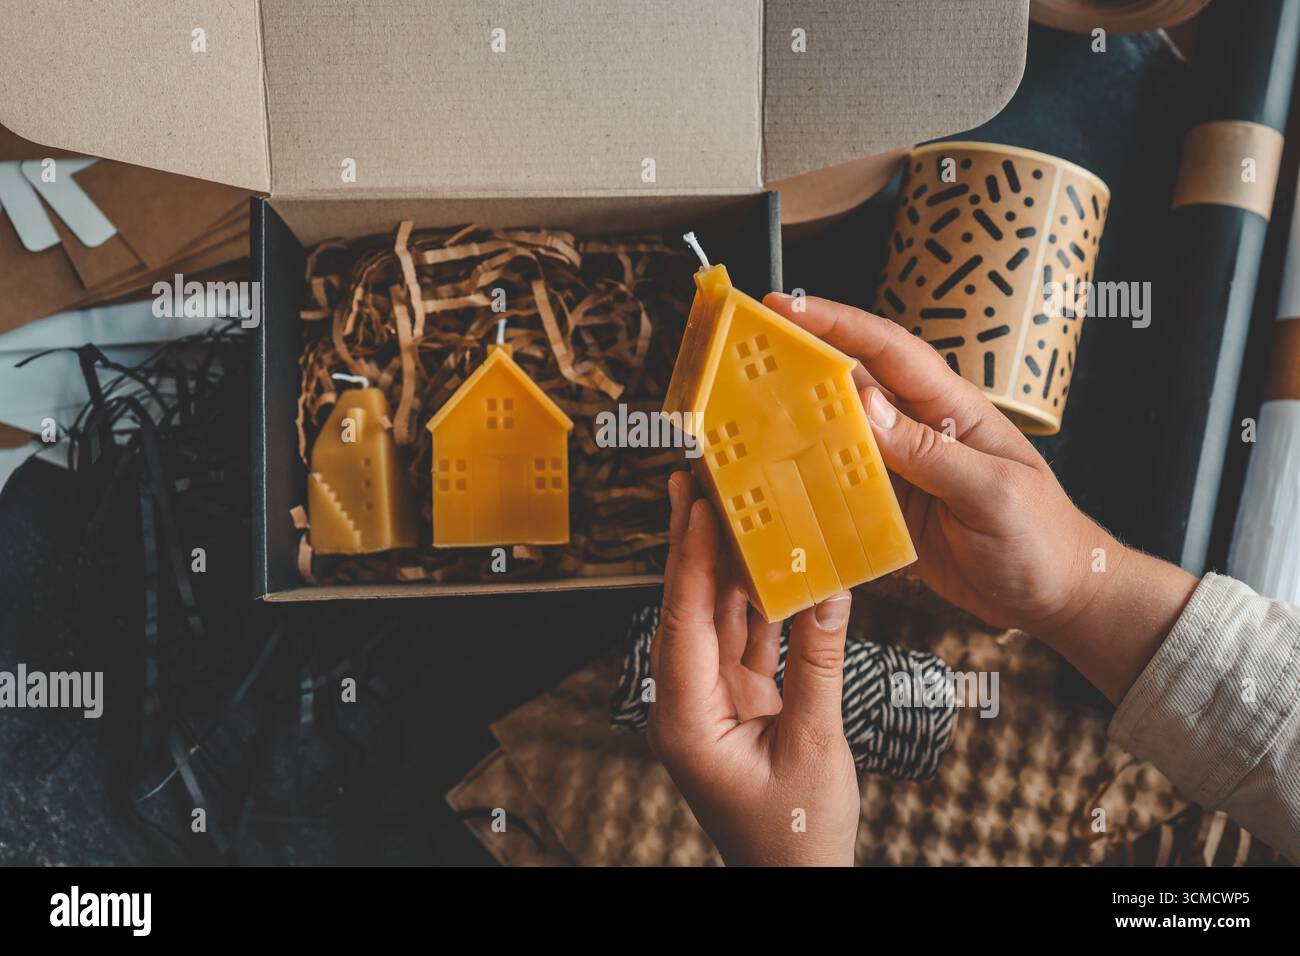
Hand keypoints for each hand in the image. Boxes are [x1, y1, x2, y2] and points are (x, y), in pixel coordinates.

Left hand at [647, 471, 859, 865]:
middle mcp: (687, 702)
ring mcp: (712, 699)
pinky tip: (765, 557)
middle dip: (688, 543)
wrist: (797, 879)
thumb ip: (819, 664)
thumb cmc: (798, 833)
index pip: (684, 624)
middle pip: (687, 608)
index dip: (691, 562)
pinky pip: (744, 638)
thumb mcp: (815, 745)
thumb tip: (831, 592)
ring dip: (722, 562)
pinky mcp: (738, 700)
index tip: (697, 507)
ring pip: (715, 616)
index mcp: (687, 719)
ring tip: (725, 502)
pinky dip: (757, 600)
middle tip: (687, 481)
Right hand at [763, 293, 1196, 702]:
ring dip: (796, 419)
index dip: (836, 323)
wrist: (1059, 598)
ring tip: (744, 410)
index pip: (888, 351)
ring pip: (839, 432)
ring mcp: (905, 469)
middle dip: (801, 358)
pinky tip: (777, 480)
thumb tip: (863, 402)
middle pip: (852, 382)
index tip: (784, 306)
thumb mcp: (991, 493)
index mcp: (952, 409)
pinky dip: (809, 478)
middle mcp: (921, 431)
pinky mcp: (894, 509)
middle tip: (745, 350)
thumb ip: (929, 451)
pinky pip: (843, 484)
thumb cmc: (1043, 539)